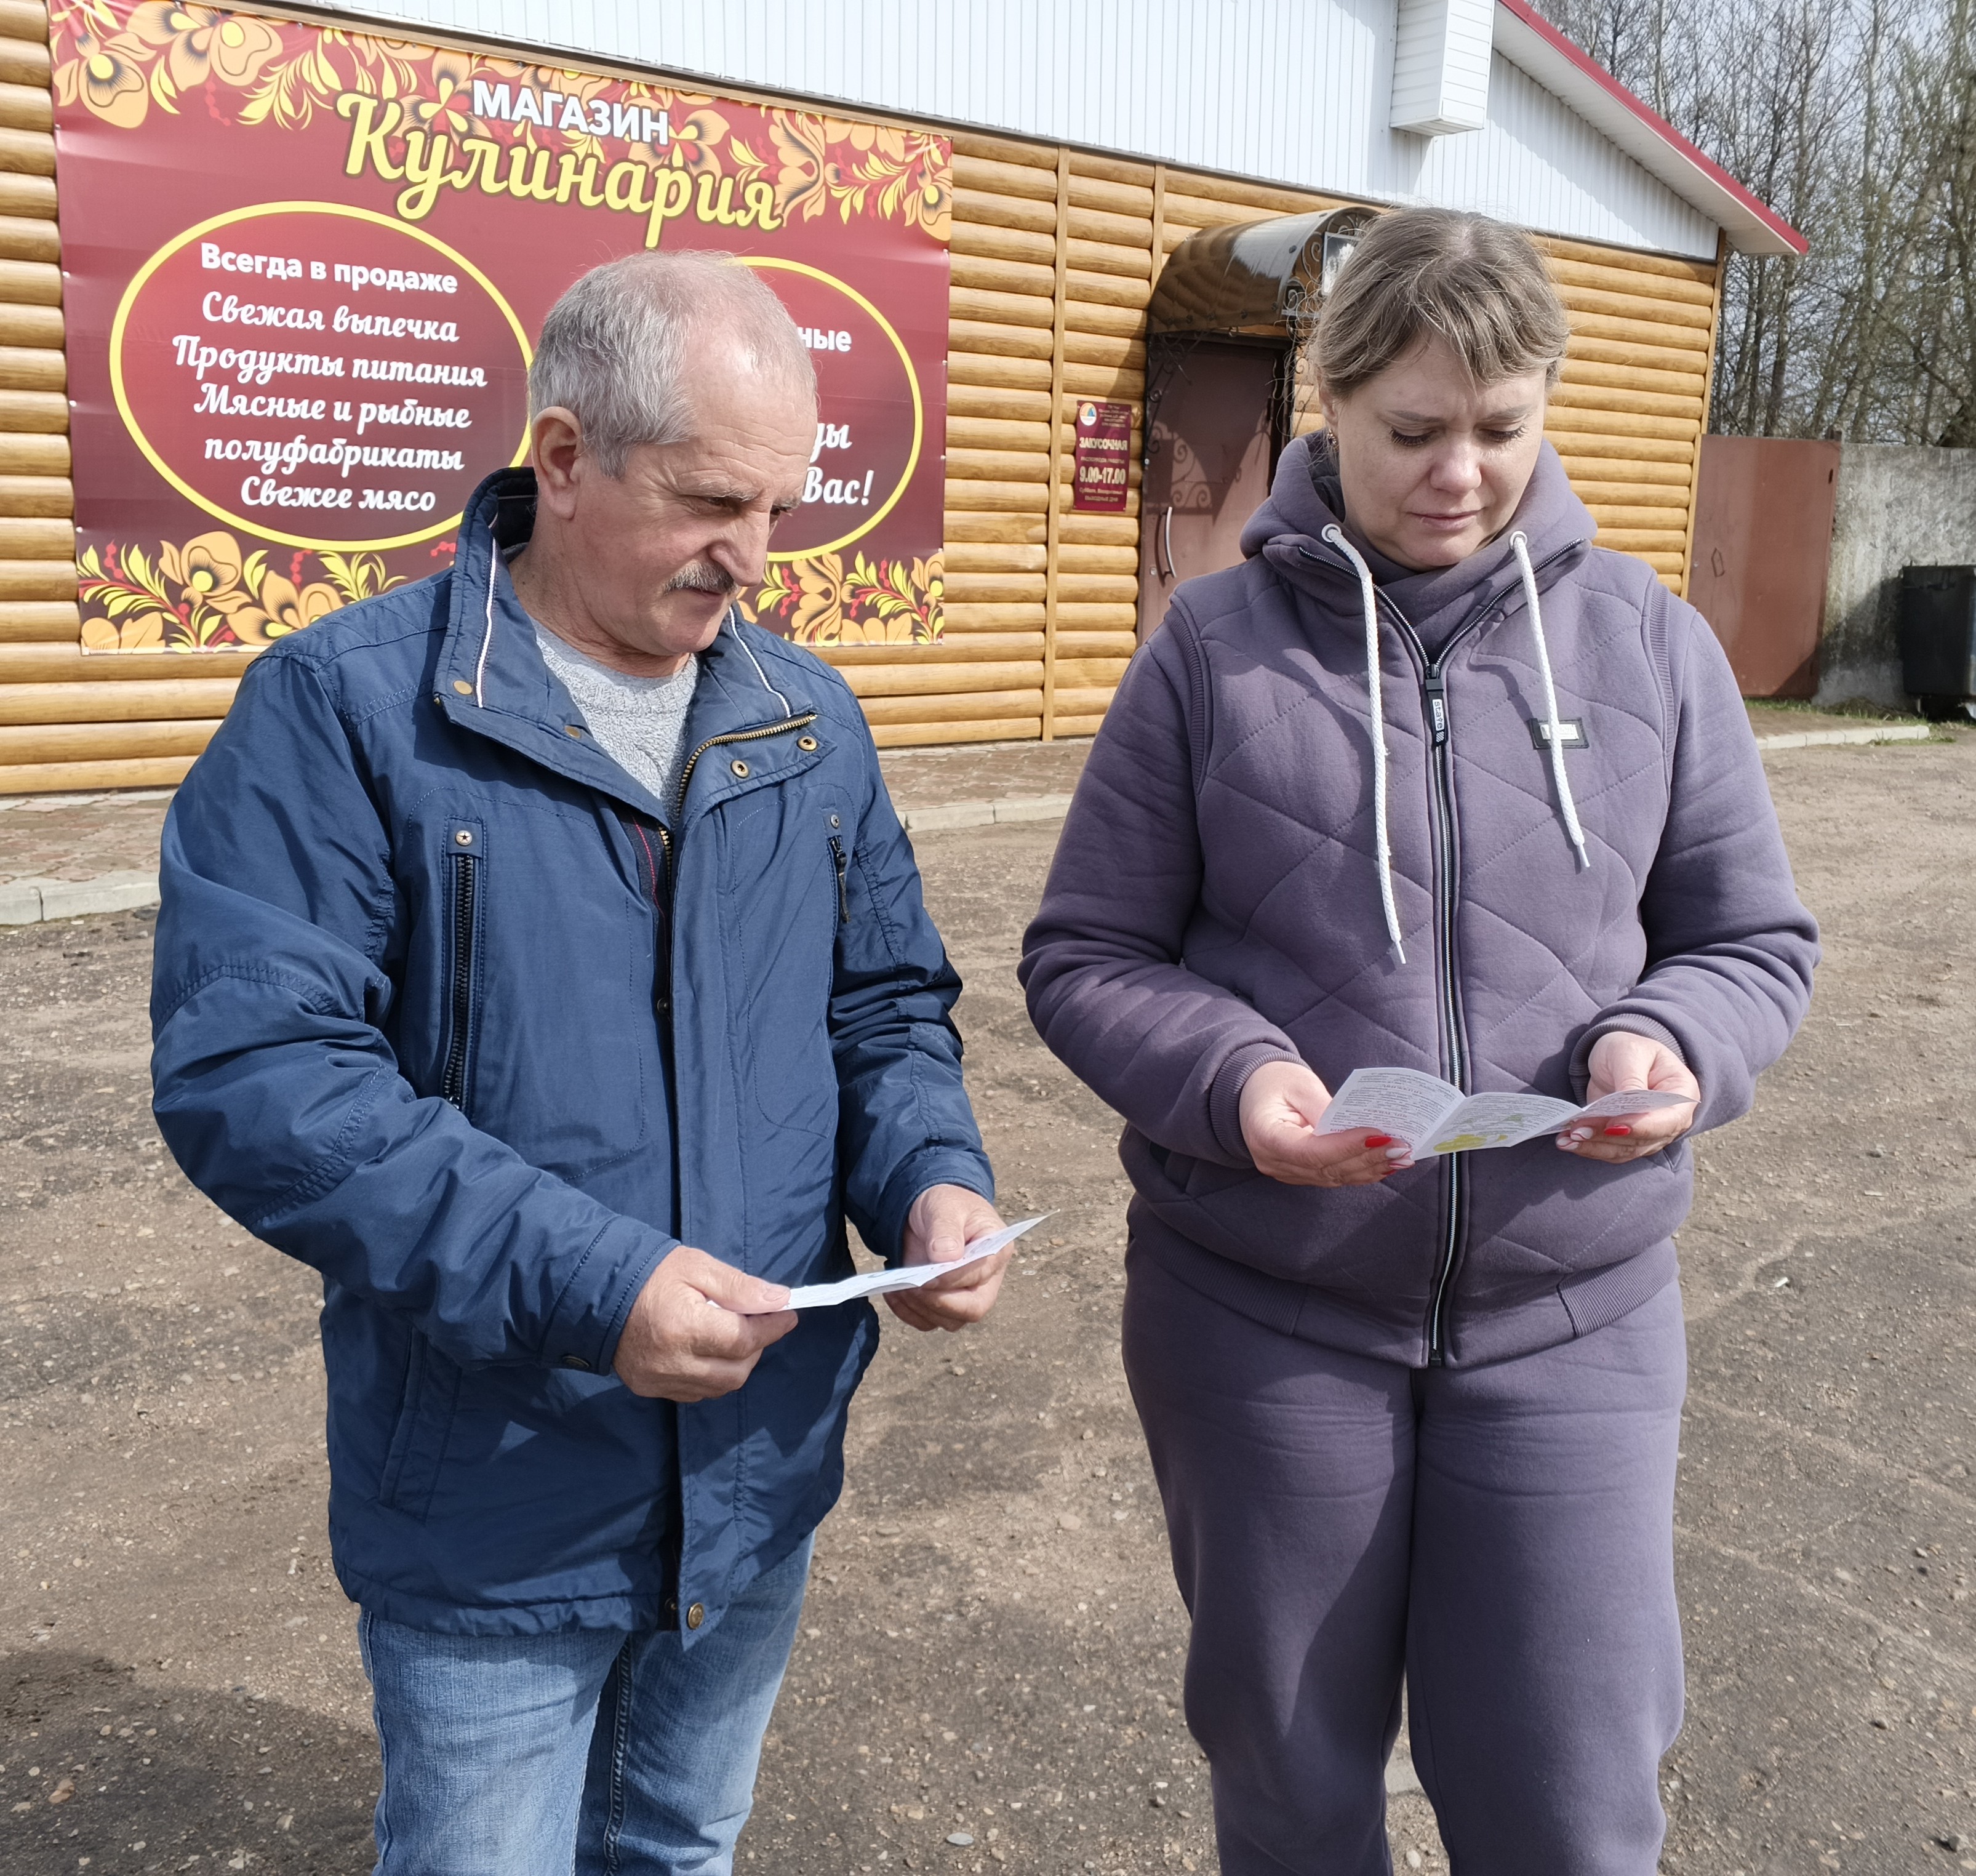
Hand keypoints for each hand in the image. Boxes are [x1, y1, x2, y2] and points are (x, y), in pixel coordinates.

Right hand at [612, 1245, 795, 1400]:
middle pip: (736, 1371)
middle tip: (757, 1323)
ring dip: (737, 1364)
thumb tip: (779, 1299)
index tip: (787, 1315)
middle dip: (756, 1347)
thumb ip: (739, 1287)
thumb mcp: (697, 1266)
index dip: (771, 1328)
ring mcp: (658, 1380)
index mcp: (683, 1327)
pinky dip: (713, 1376)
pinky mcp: (649, 1388)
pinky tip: (709, 1353)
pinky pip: (696, 1393)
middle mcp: (671, 1361)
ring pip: (719, 1387)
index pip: (743, 1339)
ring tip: (732, 1336)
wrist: (598, 1293)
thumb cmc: (650, 1274)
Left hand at [887, 1184, 1008, 1332]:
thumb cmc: (945, 1204)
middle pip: (972, 1309)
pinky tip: (893, 1293)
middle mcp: (986, 1279)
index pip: (979, 1276)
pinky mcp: (944, 1304)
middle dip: (938, 1302)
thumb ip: (946, 1229)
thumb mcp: (944, 1206)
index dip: (952, 1279)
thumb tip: (945, 1257)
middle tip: (911, 1285)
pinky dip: (908, 1312)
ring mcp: (966, 1295)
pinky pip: (928, 1321)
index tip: (925, 1276)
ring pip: (949, 1321)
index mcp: (996, 1251)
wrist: (930, 1211)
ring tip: (897, 1285)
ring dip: (919, 1308)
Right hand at [1238, 1059, 1410, 1186]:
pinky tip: (1385, 1165)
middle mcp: (1273, 1163)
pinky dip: (1360, 1171)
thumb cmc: (1271, 1082)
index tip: (1378, 1135)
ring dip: (1369, 1168)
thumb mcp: (1297, 1083)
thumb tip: (1360, 1128)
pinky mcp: (1300, 1174)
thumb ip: (1325, 1107)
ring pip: (1333, 1177)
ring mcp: (1286, 1173)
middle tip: (1401, 1146)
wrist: (1250, 1093)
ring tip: (1401, 1157)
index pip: (1310, 1152)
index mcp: (1266, 1136)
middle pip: (1326, 1169)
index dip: (1346, 1147)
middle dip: (1366, 1158)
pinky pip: (1332, 1177)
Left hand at [1557, 1031, 1698, 1163]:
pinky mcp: (1629, 1139)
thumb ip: (1631, 1080)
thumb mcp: (1630, 1053)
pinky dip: (1590, 1148)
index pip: (1667, 1120)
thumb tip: (1628, 1105)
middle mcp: (1671, 1120)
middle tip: (1576, 1132)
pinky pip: (1612, 1151)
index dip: (1641, 1127)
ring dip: (1594, 1147)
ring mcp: (1651, 1133)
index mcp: (1682, 1094)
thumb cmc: (1629, 1049)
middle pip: (1644, 1140)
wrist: (1616, 1056)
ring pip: (1625, 1150)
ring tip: (1566, 1140)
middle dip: (1608, 1138)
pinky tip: (1567, 1142)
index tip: (1612, 1127)